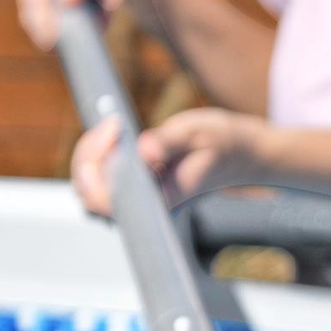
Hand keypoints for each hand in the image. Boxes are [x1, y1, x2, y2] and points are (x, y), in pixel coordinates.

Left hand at [68, 107, 269, 216]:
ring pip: (89, 183)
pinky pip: (99, 173)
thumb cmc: (223, 144)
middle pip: (90, 193)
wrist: (240, 155)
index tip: (110, 138)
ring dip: (92, 150)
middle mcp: (145, 205)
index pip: (110, 201)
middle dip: (90, 154)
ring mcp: (137, 197)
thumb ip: (169, 141)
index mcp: (162, 200)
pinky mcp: (132, 184)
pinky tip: (114, 131)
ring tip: (114, 126)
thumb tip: (144, 148)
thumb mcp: (200, 133)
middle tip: (113, 124)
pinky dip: (98, 149)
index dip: (96, 174)